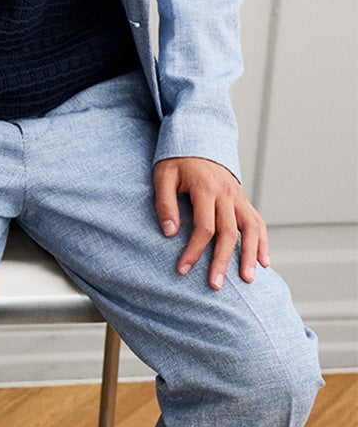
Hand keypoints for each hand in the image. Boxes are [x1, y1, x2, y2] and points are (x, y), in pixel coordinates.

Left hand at [153, 157, 269, 289]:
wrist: (197, 140)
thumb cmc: (176, 162)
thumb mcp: (163, 177)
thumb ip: (165, 204)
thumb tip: (170, 234)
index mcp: (206, 188)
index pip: (204, 227)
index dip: (194, 251)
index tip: (183, 269)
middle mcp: (227, 194)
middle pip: (229, 233)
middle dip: (222, 261)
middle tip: (215, 286)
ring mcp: (238, 197)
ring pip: (250, 229)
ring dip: (250, 256)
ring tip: (248, 280)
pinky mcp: (243, 201)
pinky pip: (257, 223)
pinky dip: (262, 243)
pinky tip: (264, 262)